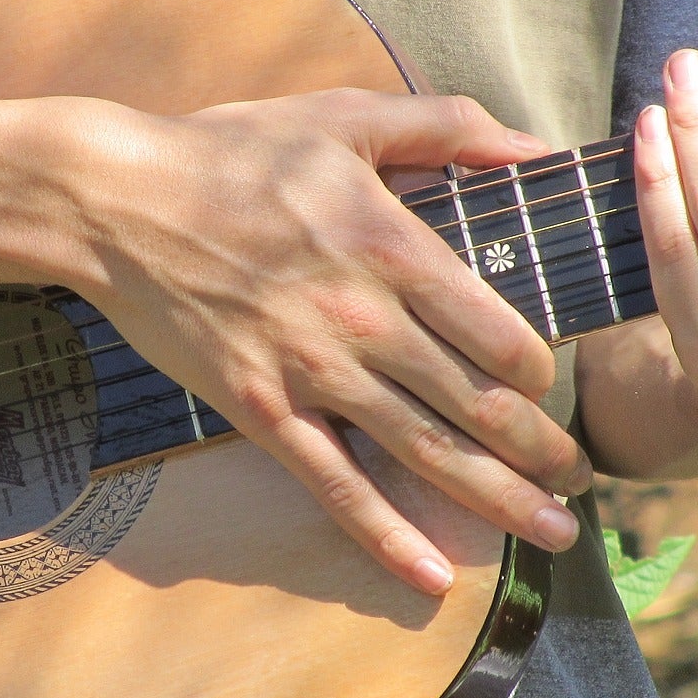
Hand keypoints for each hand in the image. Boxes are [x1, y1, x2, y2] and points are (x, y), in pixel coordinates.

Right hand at [73, 88, 592, 595]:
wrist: (118, 200)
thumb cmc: (230, 154)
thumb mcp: (346, 118)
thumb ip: (449, 127)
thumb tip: (536, 146)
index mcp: (396, 250)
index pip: (502, 334)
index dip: (540, 373)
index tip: (548, 389)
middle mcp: (366, 322)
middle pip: (481, 407)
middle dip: (544, 454)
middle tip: (579, 482)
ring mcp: (312, 373)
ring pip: (427, 455)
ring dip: (500, 502)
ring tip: (553, 534)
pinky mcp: (261, 410)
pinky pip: (336, 487)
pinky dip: (386, 537)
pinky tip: (430, 579)